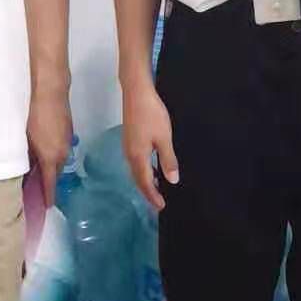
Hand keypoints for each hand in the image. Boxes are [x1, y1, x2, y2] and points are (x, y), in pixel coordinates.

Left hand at [27, 84, 72, 208]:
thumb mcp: (25, 138)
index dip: (48, 197)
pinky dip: (54, 153)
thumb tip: (26, 169)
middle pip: (56, 173)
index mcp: (51, 158)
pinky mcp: (68, 132)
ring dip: (50, 166)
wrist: (50, 92)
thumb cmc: (34, 115)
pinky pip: (61, 149)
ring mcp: (67, 142)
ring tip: (38, 167)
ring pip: (59, 160)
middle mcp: (62, 153)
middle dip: (48, 180)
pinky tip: (44, 148)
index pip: (50, 184)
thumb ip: (27, 156)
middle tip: (36, 186)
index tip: (46, 207)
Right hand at [123, 80, 178, 211]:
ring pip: (136, 171)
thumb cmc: (151, 114)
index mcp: (138, 157)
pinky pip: (136, 162)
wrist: (136, 93)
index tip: (161, 207)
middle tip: (158, 203)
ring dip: (145, 181)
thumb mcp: (164, 138)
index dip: (153, 196)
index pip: (145, 183)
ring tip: (157, 189)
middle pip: (138, 179)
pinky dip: (143, 171)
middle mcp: (129, 155)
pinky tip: (152, 168)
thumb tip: (172, 180)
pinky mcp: (129, 140)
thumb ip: (167, 160)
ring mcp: (128, 147)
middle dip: (148, 192)